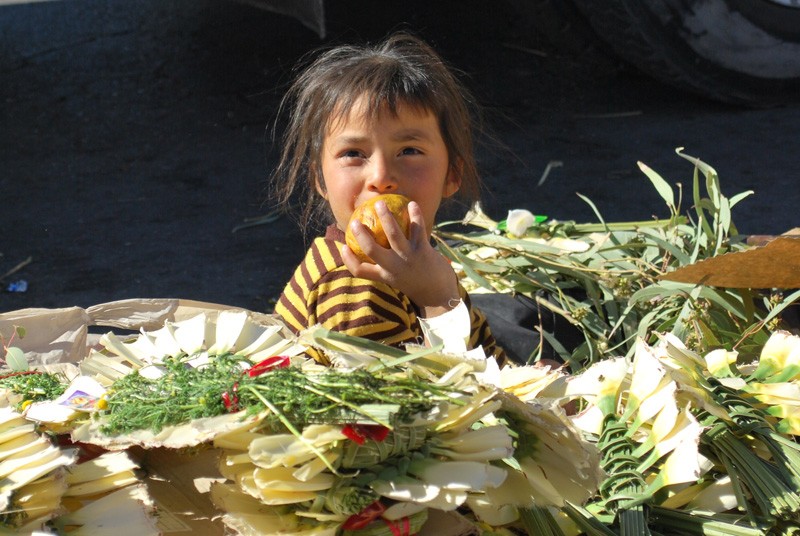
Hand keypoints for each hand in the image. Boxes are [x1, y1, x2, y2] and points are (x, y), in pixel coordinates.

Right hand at [341, 199, 459, 317]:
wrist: (440, 295)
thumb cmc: (416, 282)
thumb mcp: (398, 279)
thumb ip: (387, 267)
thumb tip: (378, 248)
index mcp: (384, 276)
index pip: (360, 270)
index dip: (348, 259)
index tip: (342, 247)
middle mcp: (393, 267)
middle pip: (371, 249)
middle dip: (360, 234)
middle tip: (355, 221)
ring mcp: (408, 258)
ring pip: (393, 234)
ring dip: (386, 216)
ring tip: (380, 203)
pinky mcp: (423, 251)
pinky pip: (417, 228)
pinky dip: (414, 215)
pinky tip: (411, 204)